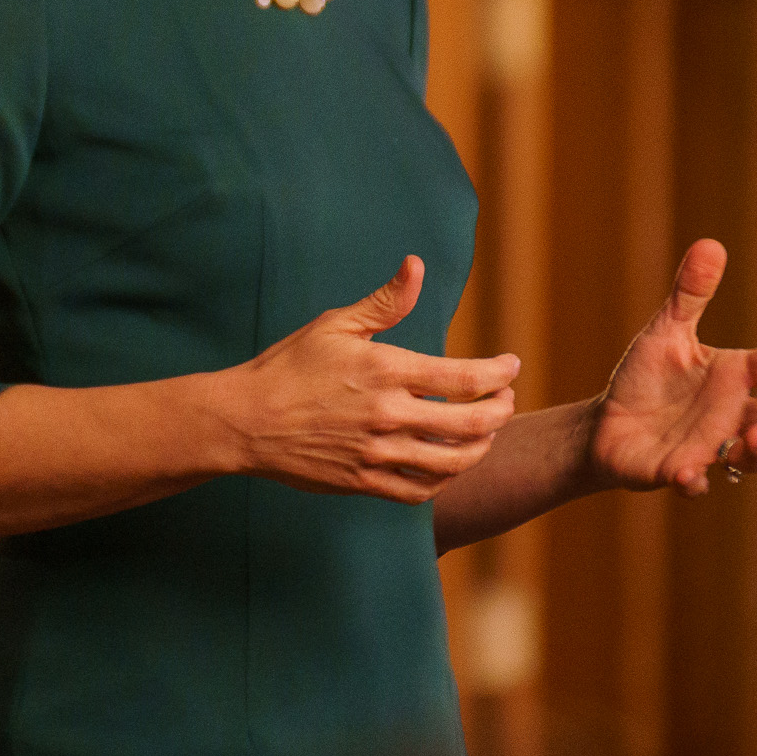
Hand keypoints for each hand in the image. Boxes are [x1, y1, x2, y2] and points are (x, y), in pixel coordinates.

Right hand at [217, 256, 520, 504]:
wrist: (246, 420)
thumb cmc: (289, 367)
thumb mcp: (335, 325)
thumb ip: (385, 302)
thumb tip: (416, 266)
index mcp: (386, 370)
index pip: (467, 377)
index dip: (501, 373)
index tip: (511, 367)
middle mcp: (388, 414)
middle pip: (472, 423)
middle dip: (501, 411)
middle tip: (507, 401)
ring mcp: (377, 452)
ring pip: (453, 461)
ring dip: (481, 447)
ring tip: (486, 433)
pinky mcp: (363, 481)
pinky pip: (420, 489)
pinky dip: (445, 478)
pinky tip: (448, 464)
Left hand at [587, 238, 756, 496]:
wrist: (605, 424)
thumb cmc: (646, 379)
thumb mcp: (666, 332)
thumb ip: (691, 294)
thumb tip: (711, 243)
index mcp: (736, 377)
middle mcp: (733, 415)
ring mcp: (711, 447)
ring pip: (749, 456)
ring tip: (754, 436)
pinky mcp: (679, 471)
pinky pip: (695, 481)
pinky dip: (696, 480)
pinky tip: (690, 473)